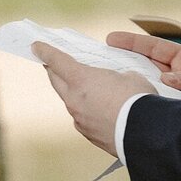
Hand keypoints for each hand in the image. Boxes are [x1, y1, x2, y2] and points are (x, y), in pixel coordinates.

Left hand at [33, 43, 153, 153]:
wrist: (144, 134)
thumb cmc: (138, 100)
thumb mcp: (130, 77)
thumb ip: (117, 76)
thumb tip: (117, 83)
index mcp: (81, 79)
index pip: (56, 61)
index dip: (45, 51)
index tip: (36, 47)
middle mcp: (74, 99)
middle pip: (56, 81)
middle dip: (53, 71)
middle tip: (53, 65)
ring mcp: (79, 118)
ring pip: (70, 101)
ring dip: (74, 93)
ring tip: (86, 90)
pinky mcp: (87, 133)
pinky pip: (82, 118)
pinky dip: (87, 112)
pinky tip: (99, 111)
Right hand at [106, 30, 180, 100]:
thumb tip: (166, 79)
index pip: (154, 47)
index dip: (133, 43)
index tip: (111, 39)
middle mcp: (177, 76)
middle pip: (145, 66)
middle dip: (125, 62)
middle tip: (102, 60)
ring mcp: (175, 94)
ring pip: (148, 87)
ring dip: (134, 86)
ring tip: (112, 84)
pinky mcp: (175, 110)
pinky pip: (157, 106)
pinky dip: (146, 105)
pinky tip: (134, 106)